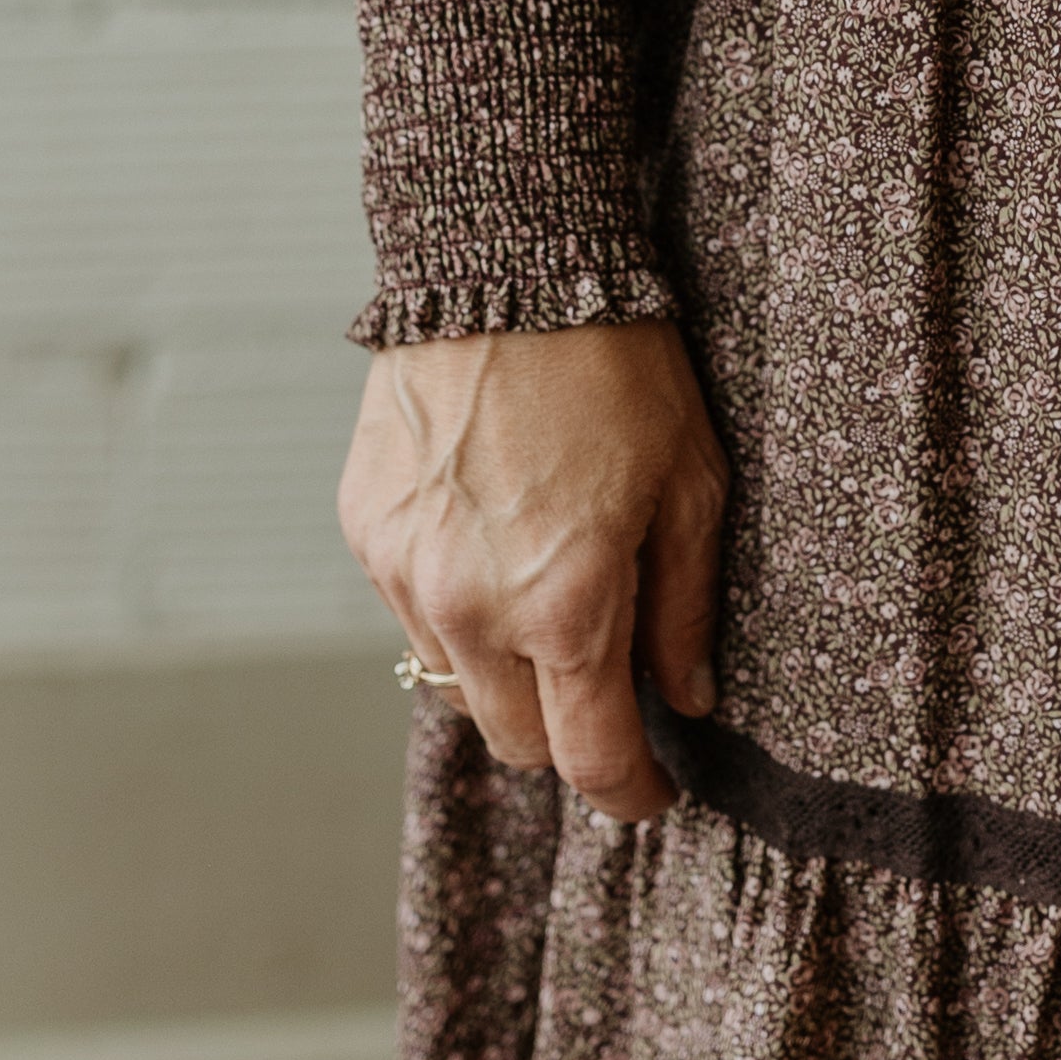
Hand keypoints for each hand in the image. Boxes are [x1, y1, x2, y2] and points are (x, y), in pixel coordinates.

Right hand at [340, 321, 725, 823]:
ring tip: (551, 608)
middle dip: (570, 736)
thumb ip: (687, 608)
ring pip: (457, 686)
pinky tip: (494, 548)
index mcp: (566, 608)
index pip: (593, 758)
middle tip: (611, 693)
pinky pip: (413, 614)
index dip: (633, 795)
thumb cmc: (619, 367)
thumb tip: (690, 697)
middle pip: (518, 743)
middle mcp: (473, 610)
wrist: (507, 265)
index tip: (656, 794)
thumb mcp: (692, 484)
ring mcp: (408, 576)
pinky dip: (456, 610)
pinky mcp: (368, 534)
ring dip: (506, 676)